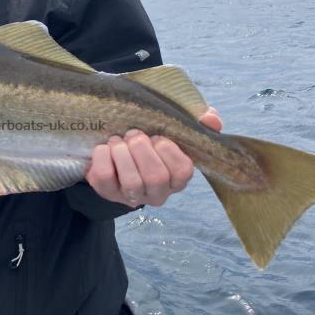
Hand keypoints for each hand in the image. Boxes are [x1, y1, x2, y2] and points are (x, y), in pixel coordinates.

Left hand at [86, 106, 222, 206]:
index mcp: (178, 179)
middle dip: (142, 150)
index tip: (157, 136)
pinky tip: (105, 148)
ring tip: (118, 140)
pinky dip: (103, 157)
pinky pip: (105, 177)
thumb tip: (211, 118)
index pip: (182, 171)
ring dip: (123, 153)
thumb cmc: (152, 142)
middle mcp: (157, 193)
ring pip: (131, 181)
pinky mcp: (107, 192)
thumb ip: (199, 122)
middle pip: (156, 178)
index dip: (168, 150)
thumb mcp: (175, 130)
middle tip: (134, 135)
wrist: (117, 151)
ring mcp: (132, 196)